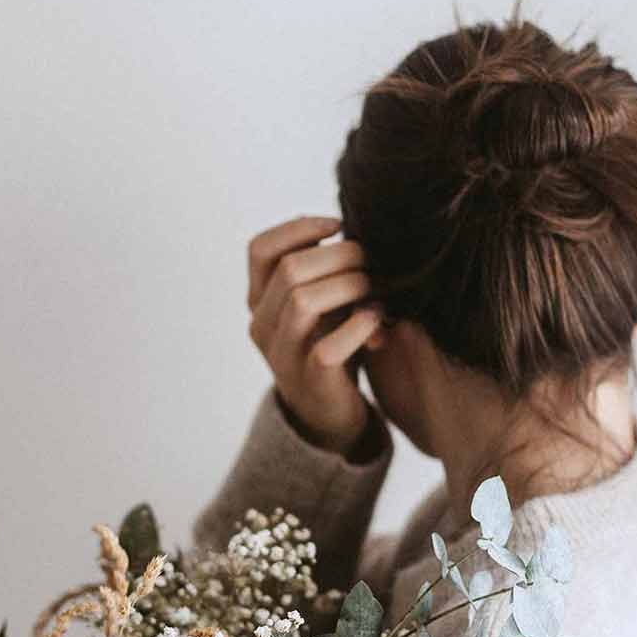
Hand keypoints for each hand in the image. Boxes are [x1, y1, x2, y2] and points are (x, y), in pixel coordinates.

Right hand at [246, 215, 384, 455]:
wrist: (330, 412)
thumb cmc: (331, 344)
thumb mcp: (321, 303)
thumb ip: (323, 271)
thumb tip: (348, 226)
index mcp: (260, 301)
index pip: (260, 250)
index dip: (299, 228)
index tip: (337, 224)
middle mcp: (262, 326)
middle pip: (290, 270)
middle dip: (338, 255)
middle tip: (370, 258)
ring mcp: (282, 356)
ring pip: (303, 302)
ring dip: (348, 286)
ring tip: (373, 287)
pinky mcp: (310, 381)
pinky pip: (328, 348)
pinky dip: (359, 327)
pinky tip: (376, 318)